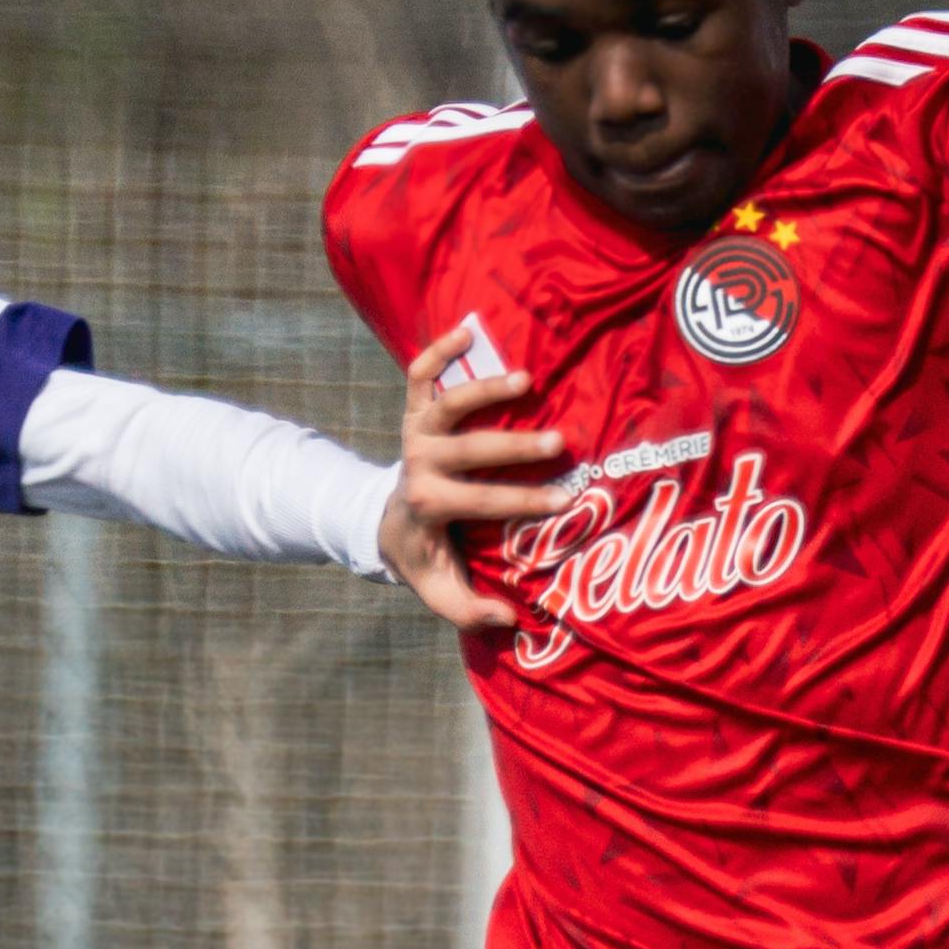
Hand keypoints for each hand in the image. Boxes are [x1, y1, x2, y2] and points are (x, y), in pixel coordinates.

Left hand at [379, 317, 566, 634]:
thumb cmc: (424, 555)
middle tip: (562, 443)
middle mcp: (418, 462)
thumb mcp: (439, 591)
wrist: (384, 519)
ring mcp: (414, 431)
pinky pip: (419, 374)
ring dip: (485, 390)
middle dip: (516, 447)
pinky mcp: (412, 409)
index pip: (479, 502)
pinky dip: (439, 350)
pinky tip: (469, 330)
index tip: (564, 500)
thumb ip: (469, 610)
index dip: (522, 501)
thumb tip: (509, 618)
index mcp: (426, 504)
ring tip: (527, 381)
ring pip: (446, 403)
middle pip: (468, 450)